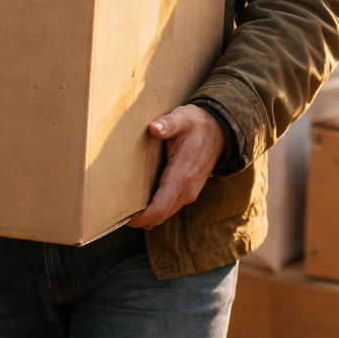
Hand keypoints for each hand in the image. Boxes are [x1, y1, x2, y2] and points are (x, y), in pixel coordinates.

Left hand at [128, 105, 223, 229]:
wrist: (221, 130)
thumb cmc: (199, 125)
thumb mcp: (183, 119)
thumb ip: (168, 124)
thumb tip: (154, 128)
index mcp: (182, 176)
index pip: (160, 208)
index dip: (141, 218)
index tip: (124, 218)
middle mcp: (187, 190)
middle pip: (160, 216)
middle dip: (140, 219)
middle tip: (117, 213)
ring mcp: (190, 192)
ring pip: (165, 213)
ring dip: (148, 215)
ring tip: (128, 208)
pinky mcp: (189, 191)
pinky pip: (170, 207)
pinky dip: (157, 209)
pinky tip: (144, 200)